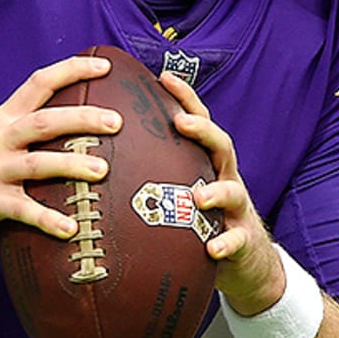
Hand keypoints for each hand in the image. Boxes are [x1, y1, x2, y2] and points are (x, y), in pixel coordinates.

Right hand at [0, 54, 119, 243]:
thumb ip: (19, 134)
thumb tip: (67, 130)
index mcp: (0, 121)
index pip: (38, 84)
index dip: (71, 70)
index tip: (103, 64)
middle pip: (44, 121)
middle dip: (82, 119)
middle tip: (116, 122)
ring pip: (37, 163)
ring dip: (71, 165)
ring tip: (101, 171)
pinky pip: (22, 210)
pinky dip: (48, 220)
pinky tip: (71, 229)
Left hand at [158, 71, 285, 313]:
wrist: (244, 261)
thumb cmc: (197, 218)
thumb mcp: (175, 188)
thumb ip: (148, 168)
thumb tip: (94, 151)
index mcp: (203, 163)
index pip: (196, 123)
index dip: (184, 98)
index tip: (163, 77)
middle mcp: (223, 178)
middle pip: (221, 146)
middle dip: (203, 131)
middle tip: (181, 122)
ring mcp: (235, 209)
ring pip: (233, 192)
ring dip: (217, 191)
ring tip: (200, 195)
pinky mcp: (241, 242)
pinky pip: (236, 241)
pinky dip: (226, 243)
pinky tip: (211, 248)